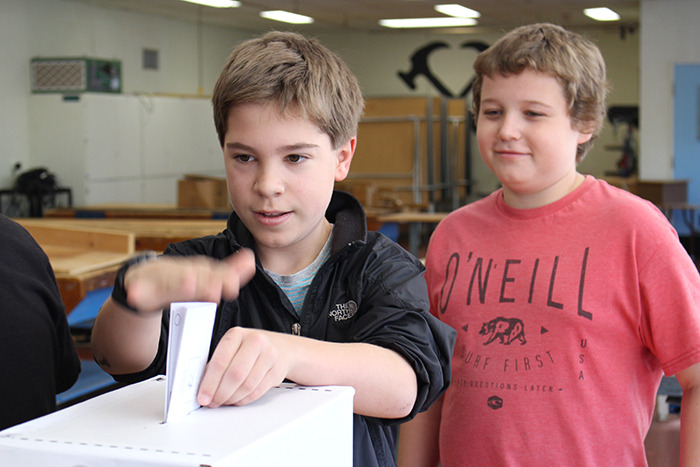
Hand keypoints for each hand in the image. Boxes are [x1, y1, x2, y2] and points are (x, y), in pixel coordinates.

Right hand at [124, 248, 255, 312]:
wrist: (144, 278)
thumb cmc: (180, 279)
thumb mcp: (205, 275)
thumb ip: (228, 272)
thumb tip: (251, 259)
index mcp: (197, 272)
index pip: (212, 275)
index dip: (222, 280)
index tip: (232, 286)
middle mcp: (180, 273)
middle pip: (192, 278)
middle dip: (204, 283)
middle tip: (214, 290)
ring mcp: (159, 280)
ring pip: (169, 282)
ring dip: (177, 284)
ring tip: (187, 283)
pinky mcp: (139, 288)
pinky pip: (137, 291)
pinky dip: (137, 292)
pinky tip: (135, 294)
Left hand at [197, 327, 290, 406]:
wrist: (281, 348)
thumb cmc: (251, 348)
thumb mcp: (232, 348)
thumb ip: (218, 364)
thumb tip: (204, 387)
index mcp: (237, 334)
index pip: (220, 361)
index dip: (209, 383)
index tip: (203, 396)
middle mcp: (255, 341)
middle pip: (235, 374)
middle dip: (221, 393)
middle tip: (214, 402)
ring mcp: (269, 355)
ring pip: (247, 385)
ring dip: (233, 398)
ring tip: (225, 400)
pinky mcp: (277, 370)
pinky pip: (257, 391)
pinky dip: (244, 399)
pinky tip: (237, 399)